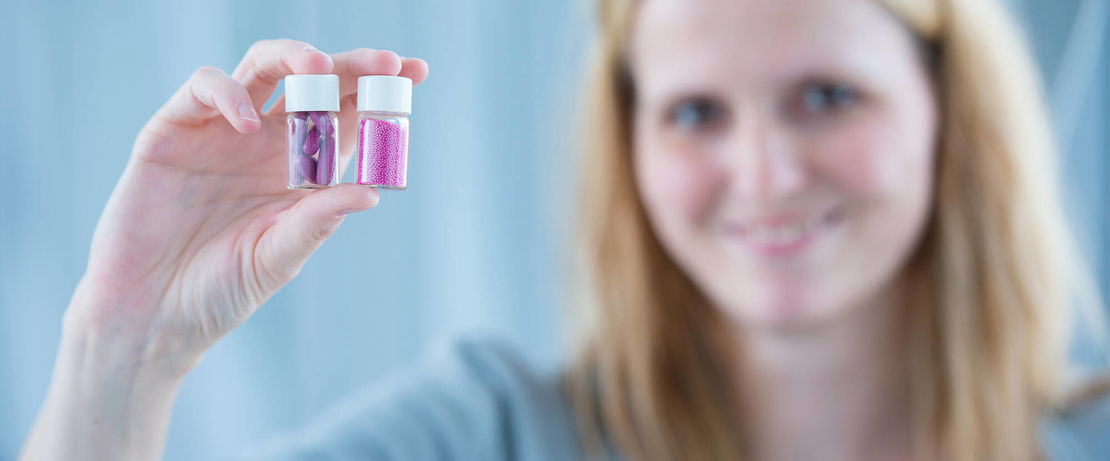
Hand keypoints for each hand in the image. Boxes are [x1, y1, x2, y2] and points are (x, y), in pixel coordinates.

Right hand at [69, 39, 428, 368]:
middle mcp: (265, 141)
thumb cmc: (220, 291)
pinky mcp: (172, 132)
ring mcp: (220, 132)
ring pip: (261, 66)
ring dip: (293, 57)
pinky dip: (227, 94)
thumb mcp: (279, 257)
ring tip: (319, 69)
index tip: (416, 72)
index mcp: (300, 168)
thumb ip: (318, 222)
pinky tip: (247, 122)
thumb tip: (373, 192)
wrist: (152, 315)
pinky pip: (203, 89)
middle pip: (312, 81)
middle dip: (350, 65)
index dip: (378, 90)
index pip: (347, 115)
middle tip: (383, 64)